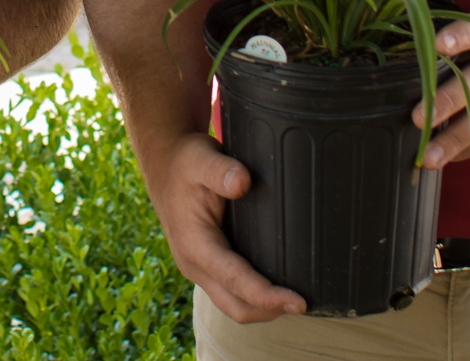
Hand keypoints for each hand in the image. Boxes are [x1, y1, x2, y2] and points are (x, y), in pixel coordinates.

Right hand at [144, 131, 304, 323]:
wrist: (165, 165)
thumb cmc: (185, 162)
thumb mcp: (201, 158)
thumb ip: (221, 171)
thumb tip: (242, 182)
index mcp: (195, 244)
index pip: (235, 281)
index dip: (267, 296)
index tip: (298, 301)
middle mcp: (194, 264)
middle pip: (236, 307)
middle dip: (269, 310)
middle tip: (304, 304)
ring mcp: (198, 268)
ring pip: (233, 305)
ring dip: (262, 308)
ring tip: (294, 301)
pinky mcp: (205, 265)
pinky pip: (230, 294)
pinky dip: (253, 298)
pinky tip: (274, 288)